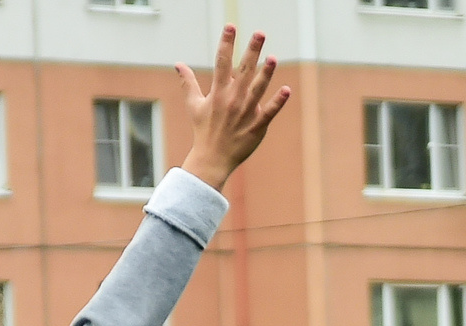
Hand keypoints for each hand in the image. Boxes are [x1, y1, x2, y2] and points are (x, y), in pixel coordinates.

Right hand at [177, 27, 289, 191]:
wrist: (212, 158)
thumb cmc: (203, 130)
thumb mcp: (194, 104)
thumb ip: (188, 82)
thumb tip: (178, 64)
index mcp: (218, 92)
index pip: (222, 62)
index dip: (226, 43)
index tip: (231, 27)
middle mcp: (232, 100)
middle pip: (244, 70)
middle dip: (252, 51)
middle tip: (260, 33)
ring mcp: (246, 113)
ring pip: (258, 89)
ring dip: (266, 74)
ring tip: (273, 57)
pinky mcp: (257, 126)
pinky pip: (269, 112)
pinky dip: (278, 102)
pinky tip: (287, 90)